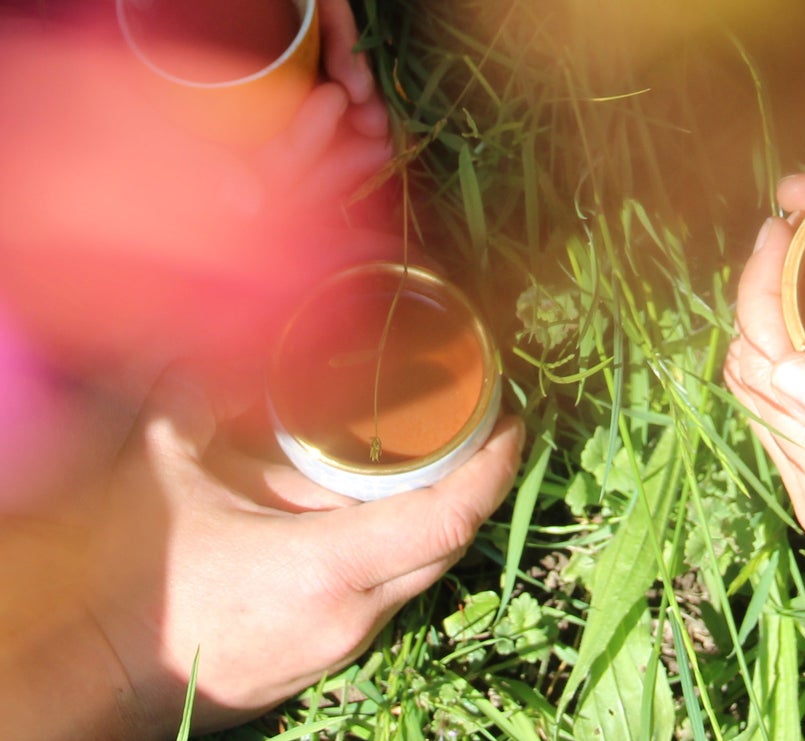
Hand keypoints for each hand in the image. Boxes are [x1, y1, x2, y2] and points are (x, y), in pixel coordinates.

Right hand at [81, 370, 523, 735]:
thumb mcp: (170, 466)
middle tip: (488, 422)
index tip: (516, 420)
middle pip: (449, 547)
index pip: (448, 519)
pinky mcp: (325, 661)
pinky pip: (388, 597)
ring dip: (441, 516)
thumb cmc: (133, 573)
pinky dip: (402, 547)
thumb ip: (204, 391)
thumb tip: (233, 334)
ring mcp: (340, 647)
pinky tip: (389, 508)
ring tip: (448, 453)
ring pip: (422, 575)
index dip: (496, 467)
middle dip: (479, 483)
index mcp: (325, 569)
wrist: (85, 673)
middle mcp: (350, 617)